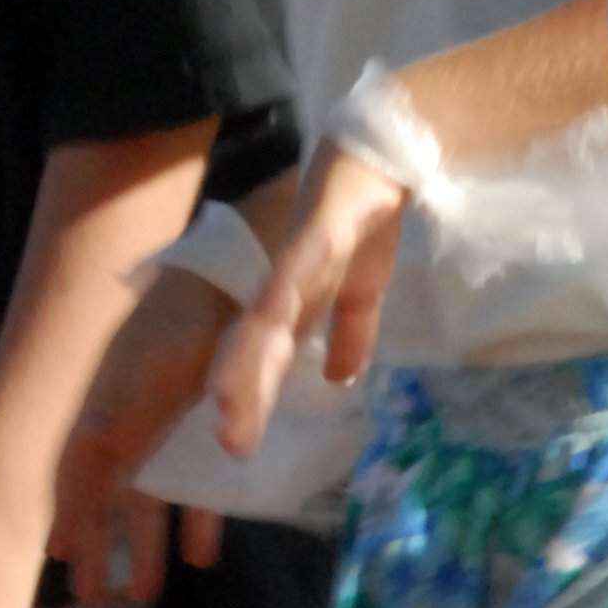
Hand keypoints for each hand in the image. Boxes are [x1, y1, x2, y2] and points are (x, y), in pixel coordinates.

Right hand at [51, 264, 237, 604]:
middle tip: (96, 596)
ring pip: (152, 498)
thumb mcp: (130, 393)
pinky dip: (197, 521)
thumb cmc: (176, 335)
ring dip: (147, 544)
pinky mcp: (210, 429)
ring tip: (145, 592)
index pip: (74, 480)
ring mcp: (171, 429)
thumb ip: (100, 446)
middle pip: (110, 496)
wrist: (233, 282)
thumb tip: (63, 501)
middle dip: (101, 544)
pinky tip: (200, 555)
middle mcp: (130, 426)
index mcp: (103, 417)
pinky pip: (199, 486)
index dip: (66, 517)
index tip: (53, 559)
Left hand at [210, 142, 410, 454]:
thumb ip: (350, 333)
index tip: (239, 447)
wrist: (380, 160)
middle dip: (244, 395)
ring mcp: (293, 263)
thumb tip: (343, 380)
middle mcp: (283, 289)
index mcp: (297, 306)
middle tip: (231, 444)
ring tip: (227, 403)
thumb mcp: (364, 291)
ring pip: (265, 320)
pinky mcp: (311, 235)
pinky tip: (266, 327)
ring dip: (248, 360)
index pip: (271, 362)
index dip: (254, 402)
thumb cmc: (364, 221)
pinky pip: (293, 272)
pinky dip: (278, 301)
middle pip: (258, 350)